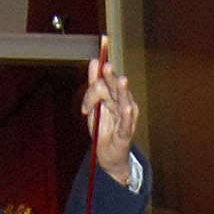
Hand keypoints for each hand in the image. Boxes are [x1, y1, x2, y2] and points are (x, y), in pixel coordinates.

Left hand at [81, 38, 141, 176]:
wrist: (107, 153)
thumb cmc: (104, 127)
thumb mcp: (94, 105)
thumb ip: (94, 83)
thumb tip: (95, 60)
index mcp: (114, 94)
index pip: (104, 84)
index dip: (92, 90)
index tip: (85, 107)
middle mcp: (122, 102)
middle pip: (115, 87)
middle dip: (110, 77)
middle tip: (107, 65)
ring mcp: (126, 116)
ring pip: (123, 101)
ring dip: (122, 91)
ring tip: (122, 81)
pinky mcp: (126, 132)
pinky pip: (126, 122)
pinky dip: (127, 115)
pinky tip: (128, 108)